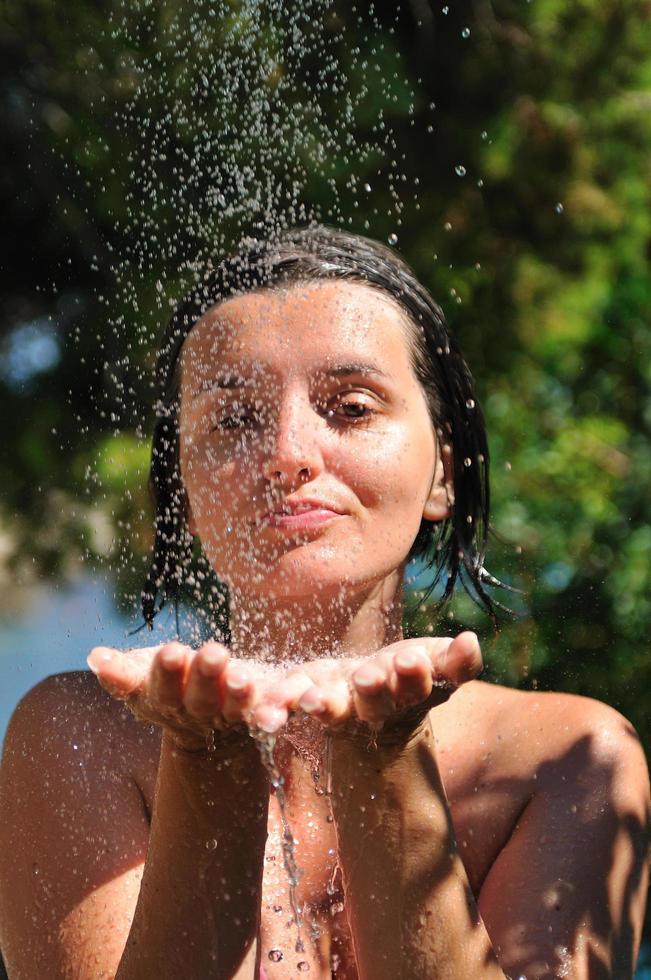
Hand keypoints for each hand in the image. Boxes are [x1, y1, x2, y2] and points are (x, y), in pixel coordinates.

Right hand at [86, 641, 285, 750]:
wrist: (208, 721)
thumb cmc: (169, 683)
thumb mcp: (143, 675)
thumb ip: (122, 671)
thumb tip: (95, 656)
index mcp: (165, 702)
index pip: (162, 690)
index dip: (167, 674)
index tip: (172, 651)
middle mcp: (198, 714)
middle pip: (201, 700)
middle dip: (206, 677)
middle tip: (214, 653)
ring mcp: (233, 716)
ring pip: (238, 710)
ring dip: (241, 695)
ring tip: (245, 676)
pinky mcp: (265, 711)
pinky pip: (276, 710)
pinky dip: (286, 704)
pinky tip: (299, 693)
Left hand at [250, 632, 481, 739]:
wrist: (367, 696)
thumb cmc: (408, 671)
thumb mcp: (434, 665)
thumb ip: (455, 662)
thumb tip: (473, 641)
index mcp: (403, 695)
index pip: (412, 687)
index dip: (412, 677)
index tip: (410, 659)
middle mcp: (367, 708)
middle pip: (366, 705)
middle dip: (366, 694)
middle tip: (365, 678)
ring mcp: (332, 707)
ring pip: (322, 710)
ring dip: (311, 706)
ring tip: (297, 703)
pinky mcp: (297, 698)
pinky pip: (281, 701)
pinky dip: (271, 701)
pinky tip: (258, 696)